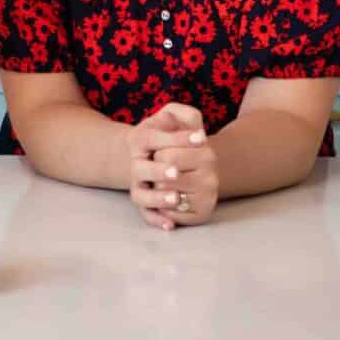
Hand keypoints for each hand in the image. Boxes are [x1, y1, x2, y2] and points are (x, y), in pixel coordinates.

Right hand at [127, 102, 218, 229]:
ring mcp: (140, 185)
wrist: (151, 153)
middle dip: (160, 171)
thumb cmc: (168, 134)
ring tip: (175, 198)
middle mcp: (137, 163)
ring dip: (158, 198)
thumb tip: (189, 124)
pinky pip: (146, 215)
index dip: (179, 138)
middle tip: (176, 172)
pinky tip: (170, 224)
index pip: (155, 138)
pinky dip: (156, 220)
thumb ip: (183, 114)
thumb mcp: (172, 117)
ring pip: (142, 195)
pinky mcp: (145, 203)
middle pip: (143, 169)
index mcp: (141, 139)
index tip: (202, 138)